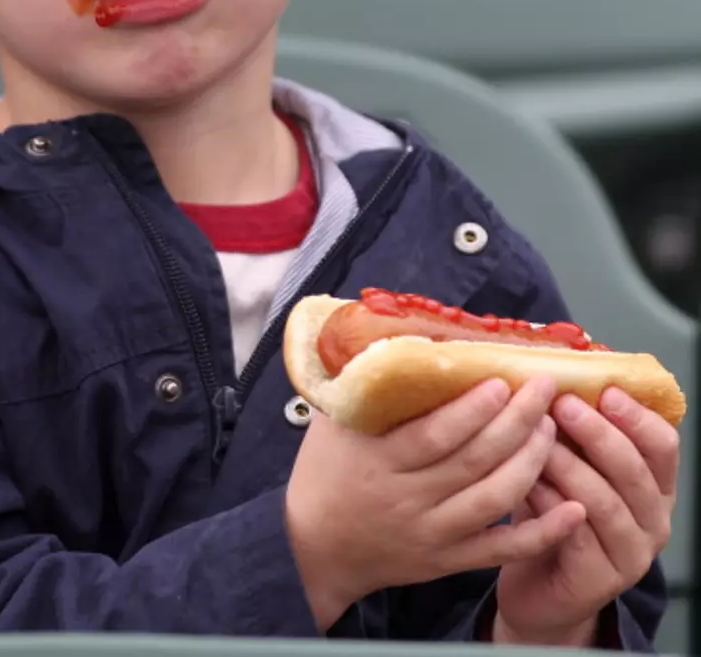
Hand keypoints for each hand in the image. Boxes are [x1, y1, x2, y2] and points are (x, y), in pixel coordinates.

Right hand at [284, 375, 585, 629]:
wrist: (313, 547)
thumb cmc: (323, 471)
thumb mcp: (330, 421)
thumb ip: (359, 383)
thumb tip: (386, 327)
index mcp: (378, 461)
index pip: (435, 434)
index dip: (473, 409)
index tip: (502, 380)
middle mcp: (408, 499)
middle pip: (474, 461)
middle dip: (516, 422)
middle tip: (544, 389)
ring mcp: (431, 533)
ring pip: (494, 499)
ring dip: (531, 463)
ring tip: (552, 428)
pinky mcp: (447, 560)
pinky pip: (501, 549)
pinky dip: (541, 531)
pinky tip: (574, 508)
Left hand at [495, 387, 678, 645]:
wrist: (538, 586)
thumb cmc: (550, 510)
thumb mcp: (565, 460)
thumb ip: (567, 426)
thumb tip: (547, 371)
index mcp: (652, 485)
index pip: (663, 445)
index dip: (637, 416)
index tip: (606, 389)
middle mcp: (652, 520)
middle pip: (636, 471)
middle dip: (599, 433)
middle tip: (564, 404)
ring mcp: (630, 555)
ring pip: (605, 502)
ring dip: (569, 465)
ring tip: (538, 439)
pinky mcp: (599, 581)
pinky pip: (576, 534)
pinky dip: (549, 503)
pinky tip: (527, 482)